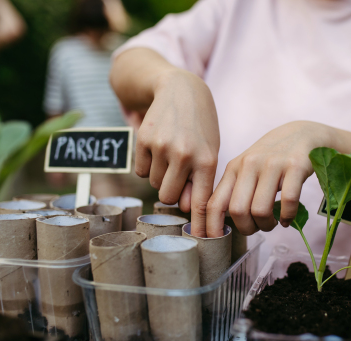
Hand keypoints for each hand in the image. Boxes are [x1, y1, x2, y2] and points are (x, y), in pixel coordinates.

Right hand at [135, 69, 218, 236]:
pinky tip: (159, 148)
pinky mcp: (143, 139)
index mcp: (207, 160)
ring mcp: (162, 146)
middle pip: (169, 198)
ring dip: (161, 177)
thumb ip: (200, 181)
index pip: (201, 202)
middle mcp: (184, 154)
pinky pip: (140, 171)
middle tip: (179, 175)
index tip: (202, 240)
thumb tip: (184, 208)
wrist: (181, 89)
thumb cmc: (200, 127)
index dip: (200, 224)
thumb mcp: (210, 151)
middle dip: (172, 192)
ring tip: (171, 155)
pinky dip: (147, 166)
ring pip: (154, 185)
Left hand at [206, 121, 332, 236]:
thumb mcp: (246, 168)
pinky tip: (286, 219)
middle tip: (257, 228)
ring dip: (266, 225)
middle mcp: (250, 164)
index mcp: (233, 168)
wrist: (302, 134)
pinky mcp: (296, 166)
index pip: (214, 203)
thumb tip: (220, 223)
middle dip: (247, 228)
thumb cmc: (271, 157)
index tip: (214, 242)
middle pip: (238, 211)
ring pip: (261, 210)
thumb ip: (234, 190)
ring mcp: (273, 165)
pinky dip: (287, 217)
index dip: (211, 227)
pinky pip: (288, 202)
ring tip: (272, 223)